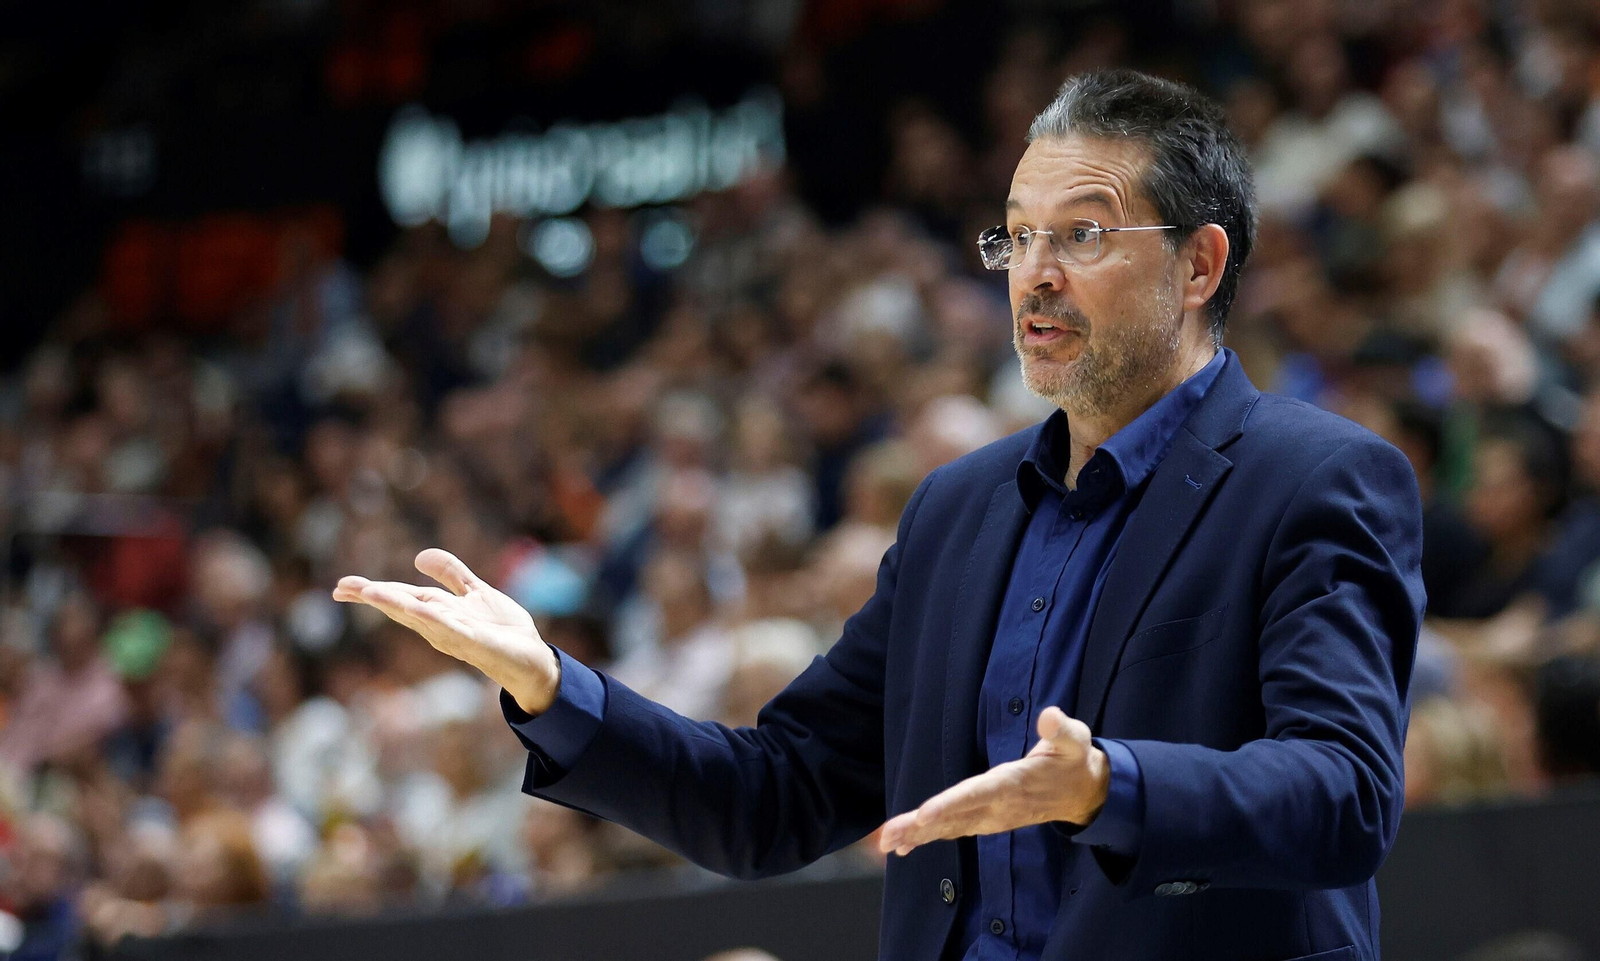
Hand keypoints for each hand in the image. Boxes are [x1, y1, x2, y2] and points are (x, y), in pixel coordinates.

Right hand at [332, 549, 559, 713]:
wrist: (532, 657)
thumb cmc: (501, 629)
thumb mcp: (474, 591)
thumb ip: (450, 573)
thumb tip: (418, 556)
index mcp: (437, 612)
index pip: (401, 597)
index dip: (373, 590)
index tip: (342, 585)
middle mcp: (439, 625)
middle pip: (402, 606)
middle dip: (373, 596)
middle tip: (341, 587)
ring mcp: (455, 634)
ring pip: (420, 617)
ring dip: (394, 604)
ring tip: (368, 592)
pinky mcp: (474, 642)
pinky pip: (450, 628)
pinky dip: (432, 618)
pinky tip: (416, 609)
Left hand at [877, 706, 1108, 855]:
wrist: (1082, 794)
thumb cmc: (1072, 760)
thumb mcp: (1075, 740)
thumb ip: (1062, 730)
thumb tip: (1050, 716)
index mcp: (1014, 784)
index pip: (978, 794)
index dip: (950, 804)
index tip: (924, 815)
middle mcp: (998, 806)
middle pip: (954, 817)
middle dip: (920, 826)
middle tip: (887, 836)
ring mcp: (992, 818)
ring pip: (950, 827)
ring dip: (917, 835)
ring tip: (888, 843)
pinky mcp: (987, 821)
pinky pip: (954, 830)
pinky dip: (928, 837)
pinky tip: (903, 845)